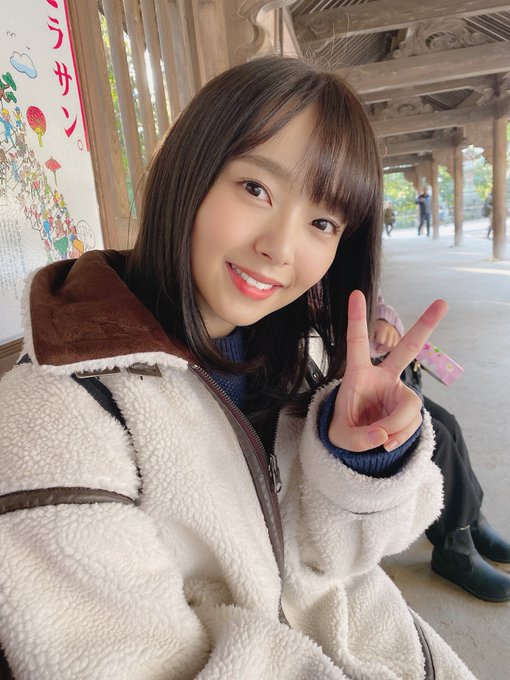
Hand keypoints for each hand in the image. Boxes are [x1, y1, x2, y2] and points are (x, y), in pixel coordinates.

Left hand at [329, 290, 447, 451]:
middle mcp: (382, 378)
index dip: (356, 319)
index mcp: (358, 375)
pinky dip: (401, 436)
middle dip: (425, 326)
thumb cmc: (343, 430)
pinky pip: (413, 422)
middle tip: (442, 302)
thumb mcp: (341, 438)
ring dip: (397, 427)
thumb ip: (358, 438)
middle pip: (406, 349)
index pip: (357, 344)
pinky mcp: (409, 407)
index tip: (356, 293)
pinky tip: (388, 441)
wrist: (356, 442)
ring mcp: (398, 391)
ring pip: (410, 406)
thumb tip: (383, 435)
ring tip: (381, 438)